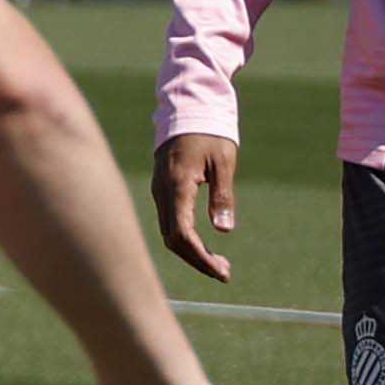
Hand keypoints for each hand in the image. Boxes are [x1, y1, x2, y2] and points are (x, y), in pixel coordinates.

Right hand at [154, 129, 237, 281]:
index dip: (200, 257)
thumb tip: (224, 230)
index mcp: (177, 187)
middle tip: (225, 273)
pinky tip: (203, 245)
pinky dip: (186, 239)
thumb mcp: (224, 162)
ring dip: (192, 252)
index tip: (222, 271)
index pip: (182, 234)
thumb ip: (222, 197)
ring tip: (220, 263)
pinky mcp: (163, 193)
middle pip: (173, 240)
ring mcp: (159, 194)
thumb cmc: (209, 134)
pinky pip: (169, 223)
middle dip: (197, 260)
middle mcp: (162, 194)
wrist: (186, 111)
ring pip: (169, 233)